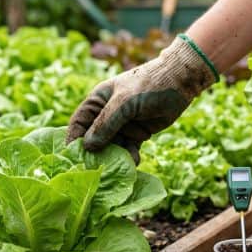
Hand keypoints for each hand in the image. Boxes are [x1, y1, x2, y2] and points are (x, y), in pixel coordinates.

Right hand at [67, 35, 216, 161]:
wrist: (180, 82)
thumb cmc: (148, 85)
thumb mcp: (124, 103)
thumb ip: (106, 124)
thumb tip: (88, 146)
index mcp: (98, 102)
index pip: (79, 123)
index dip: (74, 140)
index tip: (72, 158)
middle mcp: (106, 114)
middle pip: (95, 139)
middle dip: (97, 153)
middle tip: (98, 168)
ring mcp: (122, 125)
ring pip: (113, 146)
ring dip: (117, 156)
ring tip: (122, 165)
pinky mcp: (137, 133)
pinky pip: (129, 149)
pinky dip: (131, 156)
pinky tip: (136, 160)